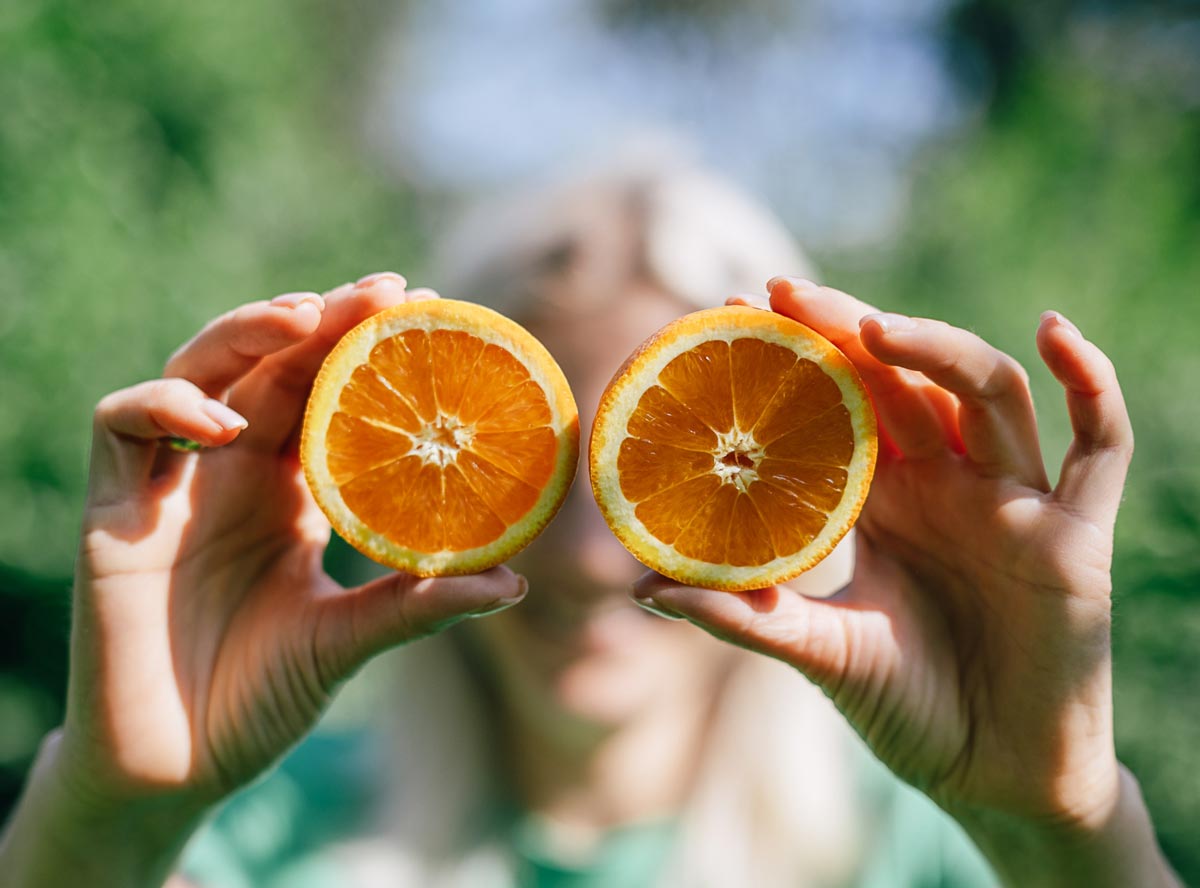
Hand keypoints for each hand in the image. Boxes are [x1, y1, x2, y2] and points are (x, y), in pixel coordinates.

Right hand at [62, 273, 524, 814]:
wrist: (175, 772)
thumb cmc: (259, 701)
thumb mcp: (346, 641)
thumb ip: (416, 607)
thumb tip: (516, 583)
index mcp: (290, 491)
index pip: (327, 392)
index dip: (367, 348)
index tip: (427, 312)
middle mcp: (233, 472)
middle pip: (270, 363)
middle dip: (322, 318)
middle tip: (385, 292)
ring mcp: (172, 485)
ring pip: (197, 369)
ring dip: (245, 333)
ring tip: (306, 318)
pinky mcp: (112, 510)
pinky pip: (121, 424)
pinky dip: (166, 405)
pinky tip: (222, 423)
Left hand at [633, 278, 1156, 875]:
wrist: (993, 780)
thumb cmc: (908, 710)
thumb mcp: (820, 653)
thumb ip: (745, 618)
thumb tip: (643, 591)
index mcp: (884, 500)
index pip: (837, 404)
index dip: (791, 356)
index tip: (725, 311)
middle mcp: (947, 484)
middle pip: (902, 378)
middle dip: (845, 329)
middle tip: (779, 292)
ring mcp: (1013, 501)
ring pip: (986, 393)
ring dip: (936, 349)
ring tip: (870, 326)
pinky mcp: (1077, 534)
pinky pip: (1100, 446)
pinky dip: (1091, 384)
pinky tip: (1055, 330)